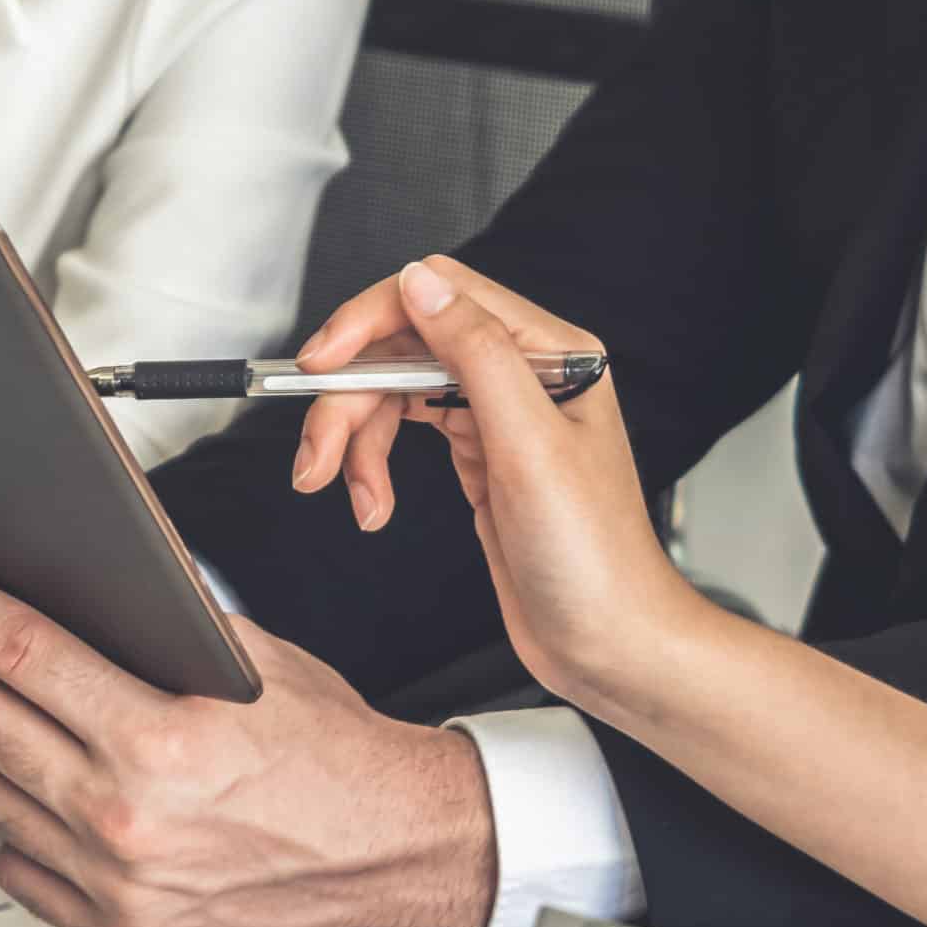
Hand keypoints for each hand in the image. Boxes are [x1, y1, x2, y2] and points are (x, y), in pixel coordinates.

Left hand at [0, 540, 496, 926]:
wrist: (388, 848)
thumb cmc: (332, 755)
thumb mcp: (256, 660)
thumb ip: (168, 622)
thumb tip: (93, 573)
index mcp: (162, 738)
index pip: (23, 650)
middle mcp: (130, 816)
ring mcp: (118, 882)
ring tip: (27, 720)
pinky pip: (23, 867)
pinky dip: (28, 827)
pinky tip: (58, 794)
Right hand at [303, 257, 698, 705]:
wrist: (608, 643)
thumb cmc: (594, 557)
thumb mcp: (530, 445)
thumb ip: (476, 353)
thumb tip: (420, 284)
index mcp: (550, 352)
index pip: (441, 295)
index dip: (369, 322)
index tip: (320, 362)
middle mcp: (522, 374)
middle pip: (404, 346)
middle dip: (349, 396)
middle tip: (318, 454)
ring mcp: (497, 415)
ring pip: (394, 391)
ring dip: (353, 437)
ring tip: (344, 492)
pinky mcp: (477, 455)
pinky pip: (403, 432)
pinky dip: (373, 464)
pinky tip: (371, 502)